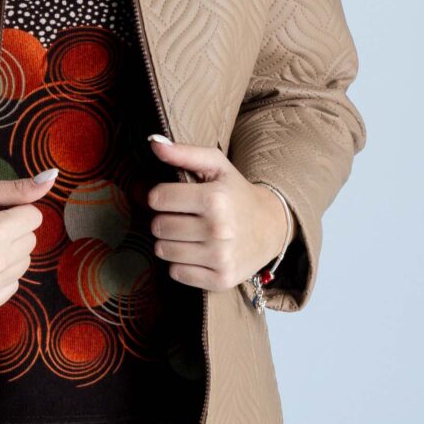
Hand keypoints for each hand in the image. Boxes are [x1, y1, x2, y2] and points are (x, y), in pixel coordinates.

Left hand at [145, 136, 289, 288]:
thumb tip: (152, 143)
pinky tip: (197, 253)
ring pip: (163, 251)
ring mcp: (220, 258)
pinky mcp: (220, 280)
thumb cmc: (236, 193)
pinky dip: (181, 264)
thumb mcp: (216, 166)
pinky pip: (176, 273)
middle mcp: (218, 230)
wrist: (271, 227)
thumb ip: (183, 152)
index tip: (174, 198)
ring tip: (190, 234)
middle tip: (184, 217)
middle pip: (158, 227)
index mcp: (215, 199)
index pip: (157, 199)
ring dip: (171, 242)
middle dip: (166, 220)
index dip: (161, 197)